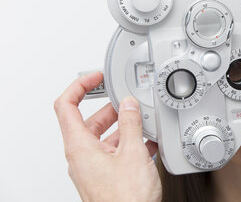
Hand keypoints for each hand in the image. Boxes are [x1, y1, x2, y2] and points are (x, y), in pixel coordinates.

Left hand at [54, 72, 161, 201]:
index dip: (79, 85)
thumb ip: (130, 123)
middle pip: (89, 121)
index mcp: (79, 146)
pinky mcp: (104, 176)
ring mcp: (92, 167)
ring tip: (143, 122)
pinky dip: (128, 143)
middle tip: (128, 100)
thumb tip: (128, 105)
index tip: (96, 77)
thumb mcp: (132, 152)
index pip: (66, 105)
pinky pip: (113, 152)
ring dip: (123, 127)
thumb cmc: (124, 199)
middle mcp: (81, 156)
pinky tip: (147, 142)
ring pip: (104, 137)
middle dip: (111, 108)